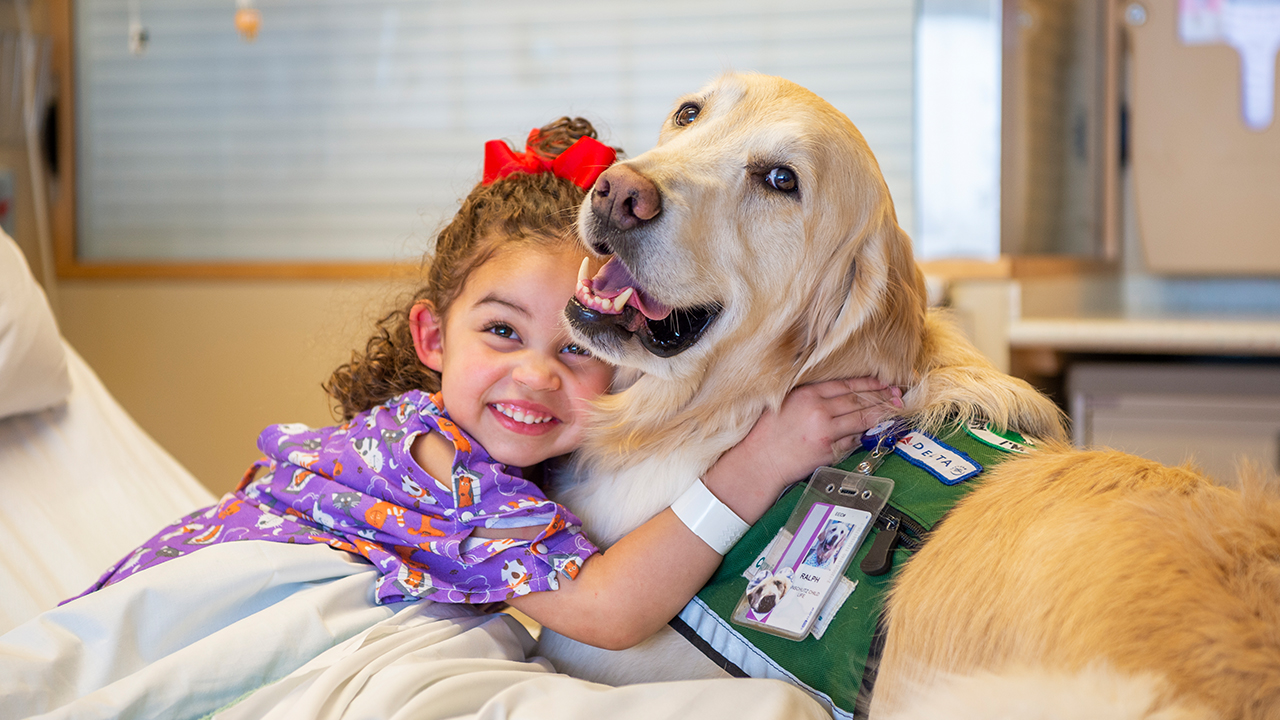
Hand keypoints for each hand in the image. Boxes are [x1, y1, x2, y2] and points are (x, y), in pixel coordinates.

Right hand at [703, 378, 901, 521]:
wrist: (758, 462)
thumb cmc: (768, 434)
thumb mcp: (786, 404)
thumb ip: (812, 397)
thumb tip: (842, 396)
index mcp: (807, 394)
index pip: (846, 385)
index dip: (869, 384)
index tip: (884, 383)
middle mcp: (818, 410)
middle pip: (858, 400)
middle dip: (882, 397)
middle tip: (899, 395)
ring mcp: (825, 431)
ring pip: (861, 419)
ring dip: (881, 415)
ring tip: (896, 410)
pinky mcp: (828, 450)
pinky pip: (853, 441)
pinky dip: (864, 435)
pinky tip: (874, 430)